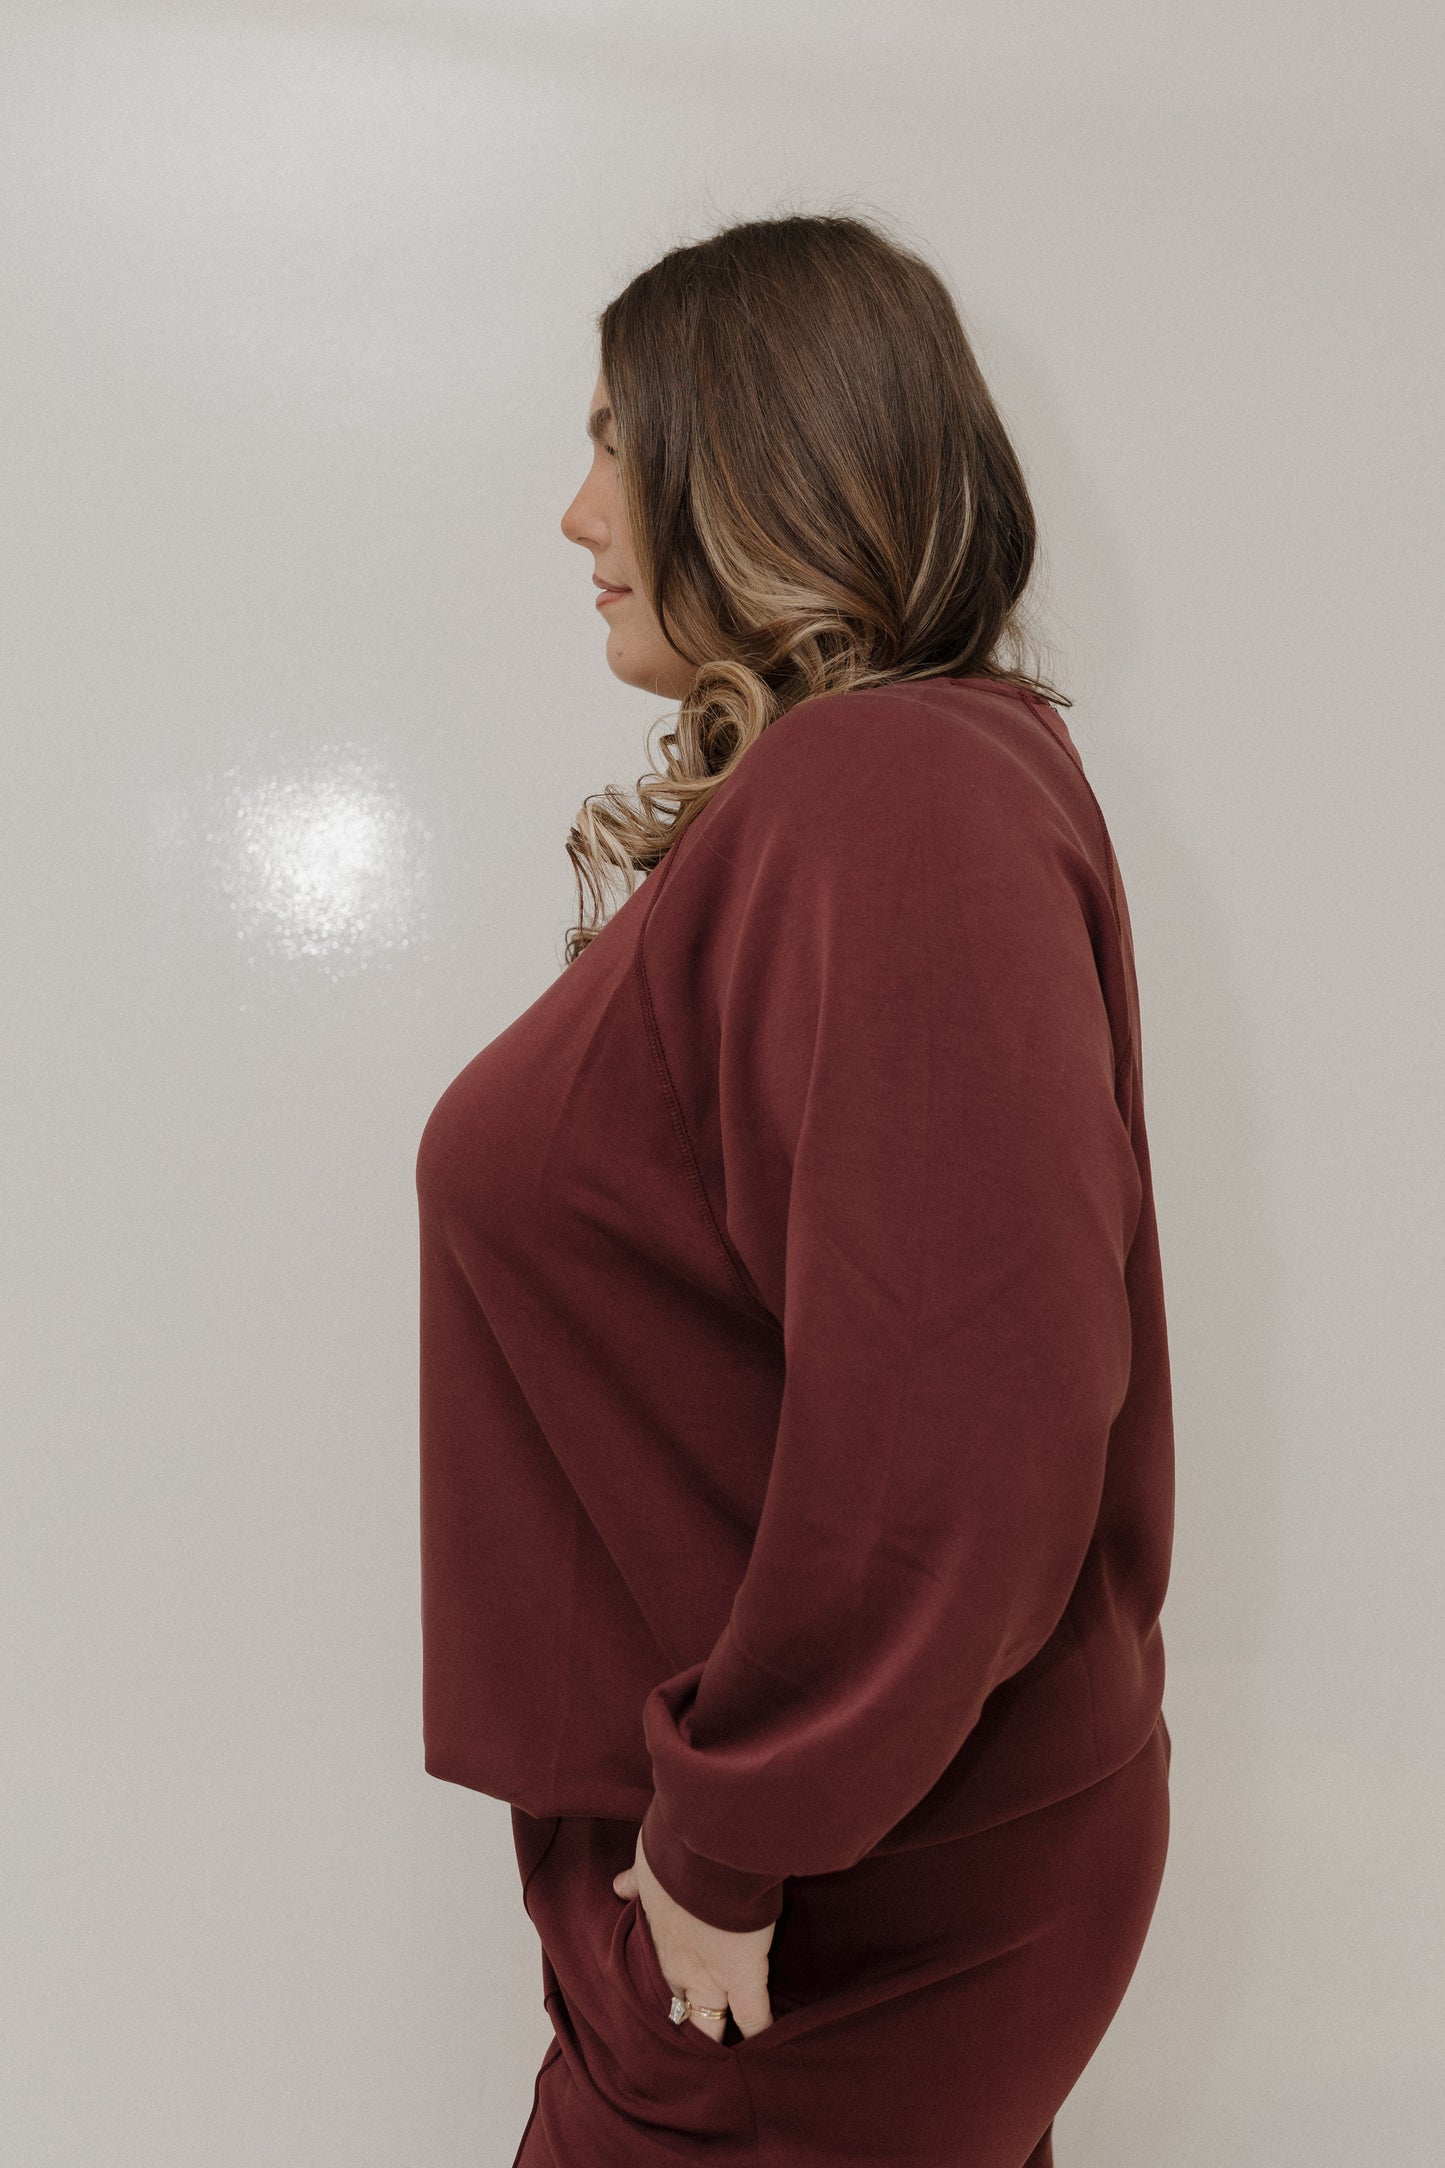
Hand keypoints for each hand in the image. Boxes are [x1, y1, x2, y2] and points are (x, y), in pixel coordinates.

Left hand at [612, 1829, 775, 2042]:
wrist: (707, 1844)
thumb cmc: (674, 1850)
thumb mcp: (647, 1868)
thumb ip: (638, 1883)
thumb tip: (618, 1887)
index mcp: (658, 1937)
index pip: (655, 1978)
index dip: (656, 1997)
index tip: (655, 2011)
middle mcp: (678, 1963)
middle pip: (676, 2009)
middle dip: (677, 2023)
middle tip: (675, 2049)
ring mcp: (710, 1973)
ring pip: (710, 2020)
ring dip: (712, 2033)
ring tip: (711, 2060)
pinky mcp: (743, 1971)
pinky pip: (753, 2013)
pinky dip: (761, 2029)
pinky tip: (765, 2049)